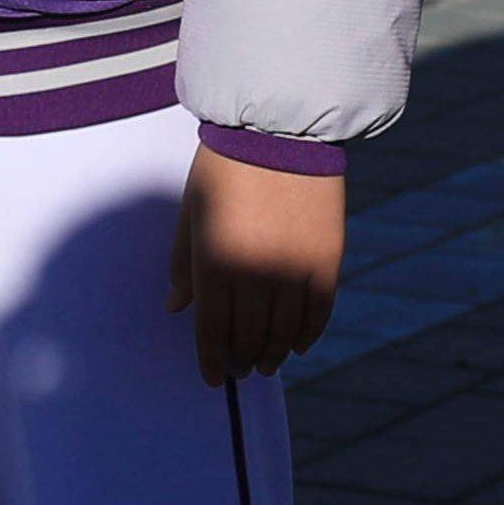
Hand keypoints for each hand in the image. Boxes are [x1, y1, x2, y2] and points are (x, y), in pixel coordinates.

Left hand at [168, 153, 346, 383]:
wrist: (280, 126)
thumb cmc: (224, 166)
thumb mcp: (192, 211)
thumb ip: (182, 263)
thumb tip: (175, 307)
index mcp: (214, 263)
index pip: (212, 332)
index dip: (211, 361)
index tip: (214, 378)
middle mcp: (255, 274)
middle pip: (249, 337)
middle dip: (241, 359)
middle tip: (240, 368)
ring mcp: (294, 268)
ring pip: (285, 332)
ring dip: (274, 353)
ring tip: (267, 362)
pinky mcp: (327, 259)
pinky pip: (319, 311)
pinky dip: (309, 334)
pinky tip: (299, 345)